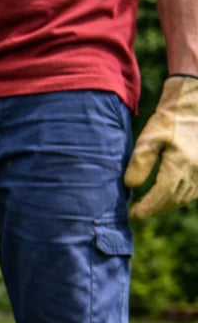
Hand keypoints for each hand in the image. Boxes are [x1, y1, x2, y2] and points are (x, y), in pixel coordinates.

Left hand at [124, 75, 197, 219]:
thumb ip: (139, 162)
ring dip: (165, 205)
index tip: (131, 215)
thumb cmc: (168, 121)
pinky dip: (177, 198)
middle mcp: (195, 172)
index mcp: (180, 165)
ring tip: (147, 208)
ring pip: (183, 197)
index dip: (146, 209)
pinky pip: (192, 191)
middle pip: (173, 200)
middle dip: (154, 209)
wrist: (192, 107)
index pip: (162, 196)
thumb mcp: (148, 138)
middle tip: (136, 214)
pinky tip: (165, 198)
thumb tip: (130, 185)